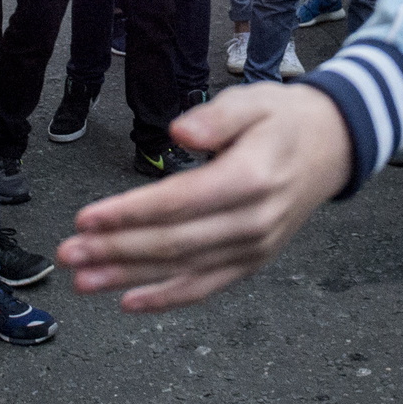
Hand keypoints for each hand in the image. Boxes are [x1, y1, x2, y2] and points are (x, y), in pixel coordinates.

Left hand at [57, 83, 353, 310]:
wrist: (333, 148)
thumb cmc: (284, 120)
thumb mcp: (254, 101)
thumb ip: (217, 117)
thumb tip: (180, 131)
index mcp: (252, 178)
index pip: (180, 203)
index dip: (130, 213)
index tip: (87, 217)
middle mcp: (254, 221)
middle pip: (174, 242)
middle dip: (115, 250)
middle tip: (69, 251)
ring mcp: (255, 247)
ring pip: (182, 269)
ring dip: (127, 278)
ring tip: (82, 280)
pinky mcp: (253, 262)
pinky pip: (206, 286)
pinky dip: (166, 298)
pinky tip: (127, 302)